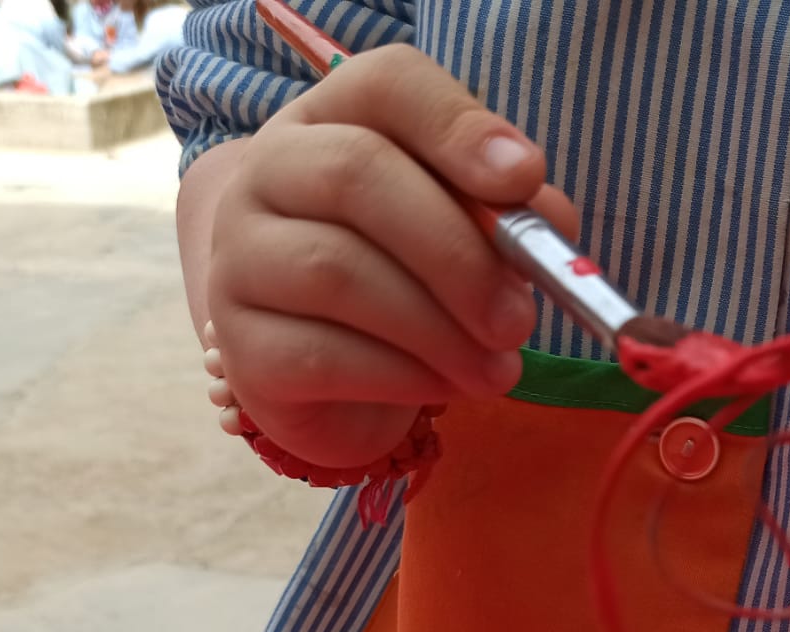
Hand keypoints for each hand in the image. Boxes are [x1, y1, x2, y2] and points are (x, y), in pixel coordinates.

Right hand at [206, 45, 578, 468]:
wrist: (324, 371)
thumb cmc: (405, 281)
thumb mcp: (462, 233)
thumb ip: (507, 216)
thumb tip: (550, 220)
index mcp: (330, 120)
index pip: (386, 85)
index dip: (458, 126)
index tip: (525, 178)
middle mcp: (267, 173)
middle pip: (356, 175)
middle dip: (456, 251)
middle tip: (519, 317)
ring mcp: (240, 258)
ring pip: (338, 272)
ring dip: (439, 330)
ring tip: (498, 369)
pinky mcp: (242, 348)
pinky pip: (324, 354)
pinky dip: (405, 376)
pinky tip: (448, 387)